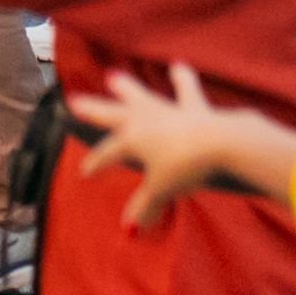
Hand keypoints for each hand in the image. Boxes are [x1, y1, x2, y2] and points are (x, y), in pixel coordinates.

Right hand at [62, 62, 275, 231]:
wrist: (221, 142)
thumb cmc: (185, 167)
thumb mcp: (162, 190)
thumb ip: (146, 206)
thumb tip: (130, 228)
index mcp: (132, 139)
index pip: (107, 153)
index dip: (95, 164)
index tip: (85, 174)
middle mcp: (144, 119)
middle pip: (113, 114)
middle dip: (93, 110)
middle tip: (75, 101)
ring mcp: (169, 110)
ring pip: (142, 96)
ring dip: (128, 87)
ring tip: (114, 77)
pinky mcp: (194, 107)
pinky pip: (186, 90)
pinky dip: (182, 79)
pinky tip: (178, 66)